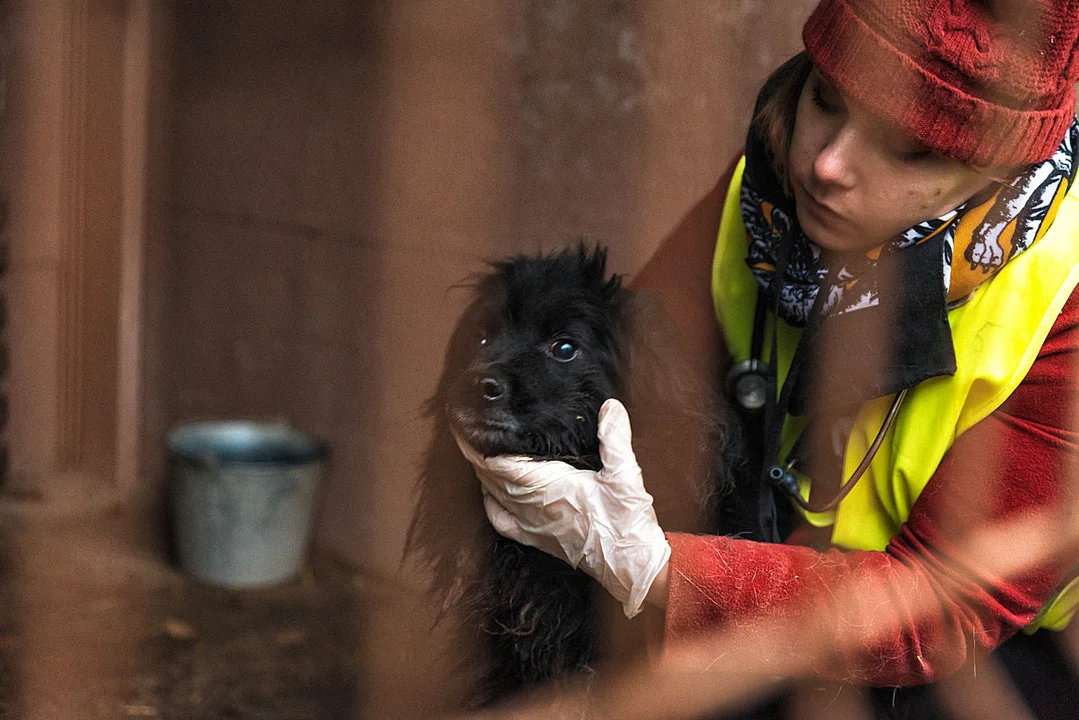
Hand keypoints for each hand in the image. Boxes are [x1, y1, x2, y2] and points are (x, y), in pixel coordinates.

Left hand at [454, 398, 670, 617]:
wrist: (631, 566)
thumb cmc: (627, 524)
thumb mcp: (626, 476)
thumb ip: (615, 439)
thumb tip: (610, 407)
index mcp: (549, 488)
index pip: (500, 464)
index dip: (480, 446)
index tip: (468, 427)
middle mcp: (533, 508)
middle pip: (491, 477)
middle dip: (475, 453)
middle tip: (466, 431)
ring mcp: (532, 525)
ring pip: (494, 495)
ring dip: (482, 474)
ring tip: (475, 453)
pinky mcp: (538, 539)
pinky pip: (503, 521)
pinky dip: (490, 503)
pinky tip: (488, 495)